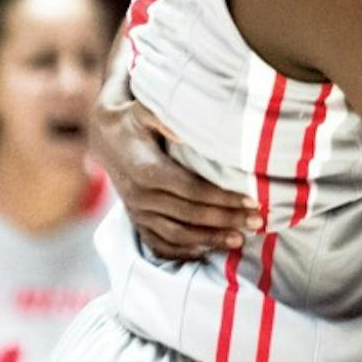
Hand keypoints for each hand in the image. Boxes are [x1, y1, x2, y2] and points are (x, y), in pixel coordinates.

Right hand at [91, 85, 260, 259]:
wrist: (104, 136)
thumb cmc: (134, 118)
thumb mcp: (146, 110)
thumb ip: (166, 118)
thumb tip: (186, 129)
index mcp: (146, 168)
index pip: (191, 189)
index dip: (221, 197)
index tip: (251, 199)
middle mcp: (139, 195)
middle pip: (189, 214)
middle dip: (225, 220)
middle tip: (257, 222)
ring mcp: (137, 211)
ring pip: (176, 234)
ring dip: (210, 239)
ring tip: (240, 240)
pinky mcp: (136, 221)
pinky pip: (159, 244)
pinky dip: (184, 251)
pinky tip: (207, 251)